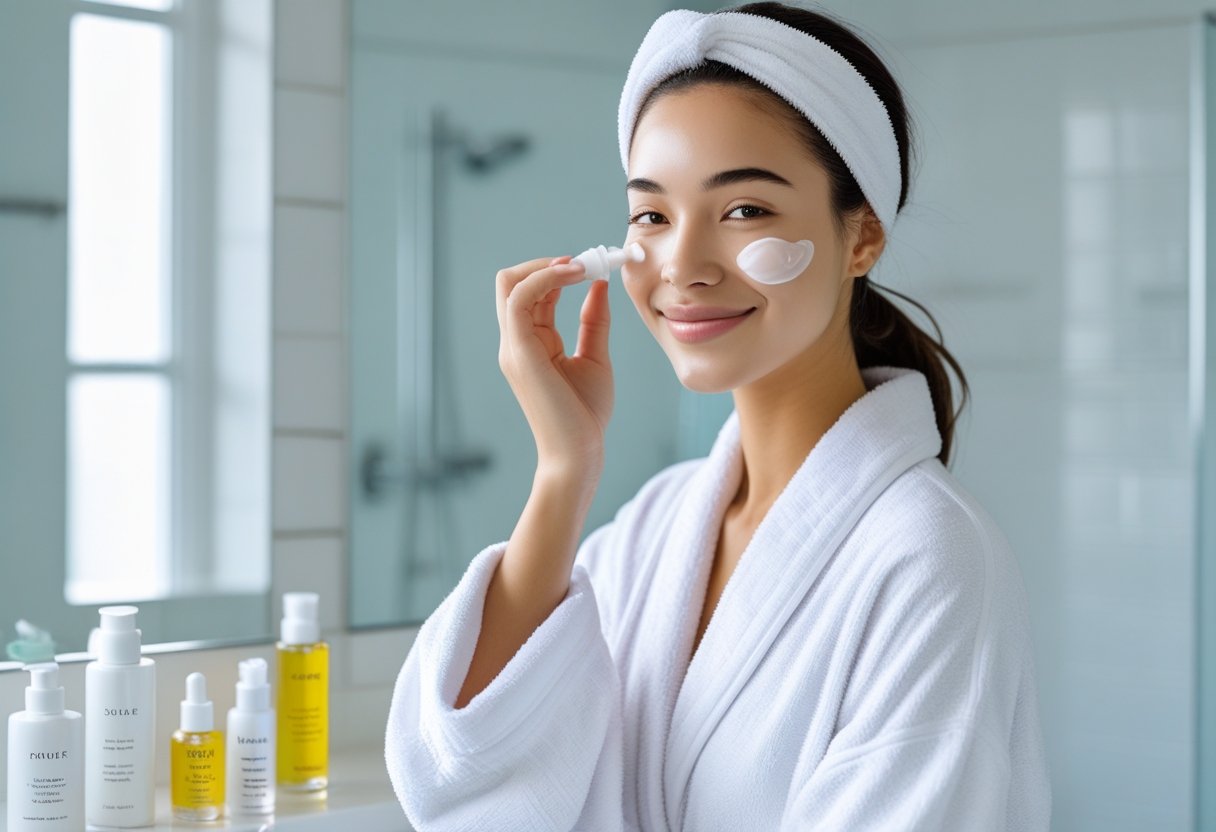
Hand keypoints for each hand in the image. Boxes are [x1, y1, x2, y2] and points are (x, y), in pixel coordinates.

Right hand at [495, 254, 613, 478]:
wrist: (579, 454)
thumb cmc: (586, 415)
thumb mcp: (596, 358)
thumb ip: (594, 322)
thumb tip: (598, 285)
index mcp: (532, 343)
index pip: (533, 292)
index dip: (559, 271)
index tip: (592, 265)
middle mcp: (516, 342)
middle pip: (511, 281)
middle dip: (546, 262)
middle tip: (584, 261)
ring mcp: (513, 347)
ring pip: (510, 283)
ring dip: (547, 265)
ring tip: (581, 265)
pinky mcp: (520, 352)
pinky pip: (520, 300)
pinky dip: (545, 279)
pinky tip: (576, 276)